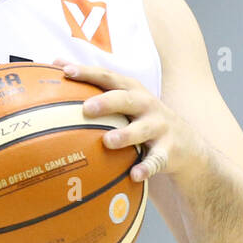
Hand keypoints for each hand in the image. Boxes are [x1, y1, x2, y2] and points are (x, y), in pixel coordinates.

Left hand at [51, 58, 196, 182]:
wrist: (187, 145)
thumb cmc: (142, 120)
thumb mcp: (126, 103)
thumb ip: (97, 91)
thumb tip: (56, 68)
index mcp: (132, 91)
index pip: (108, 77)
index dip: (88, 72)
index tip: (65, 70)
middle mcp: (147, 105)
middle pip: (127, 99)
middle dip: (107, 102)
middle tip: (86, 108)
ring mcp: (159, 128)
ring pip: (142, 130)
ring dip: (126, 135)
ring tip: (108, 141)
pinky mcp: (168, 151)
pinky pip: (156, 160)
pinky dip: (146, 167)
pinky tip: (134, 174)